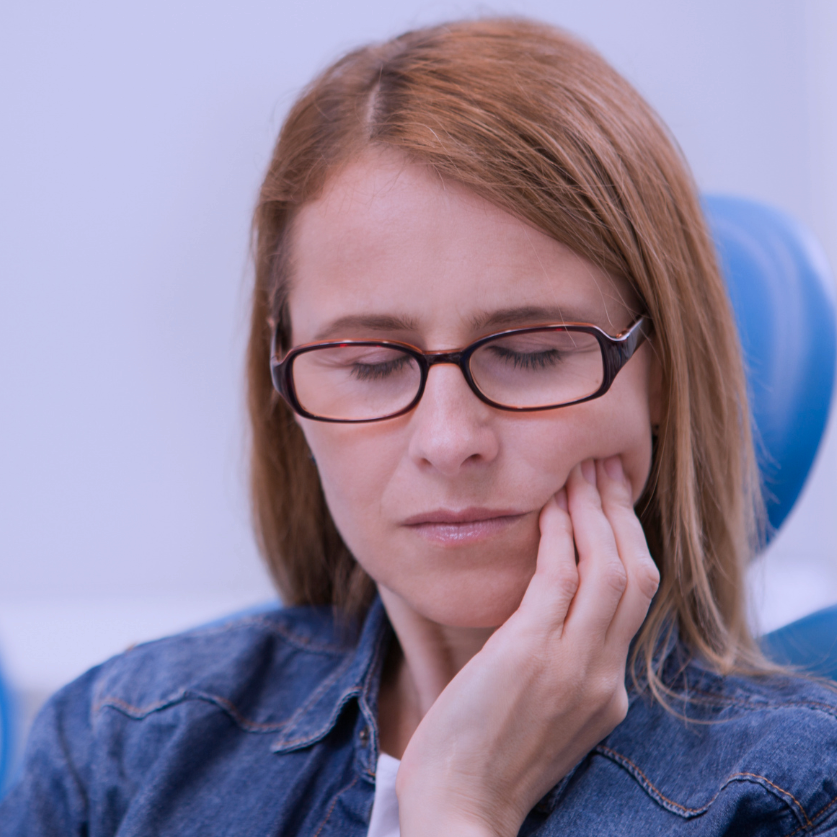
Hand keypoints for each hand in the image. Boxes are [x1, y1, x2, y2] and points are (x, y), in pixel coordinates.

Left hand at [396, 456, 659, 836]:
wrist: (458, 811)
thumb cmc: (485, 760)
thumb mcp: (542, 715)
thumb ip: (559, 667)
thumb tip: (548, 614)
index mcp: (607, 691)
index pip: (634, 601)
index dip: (627, 543)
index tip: (612, 503)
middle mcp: (603, 676)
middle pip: (635, 575)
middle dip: (623, 515)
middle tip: (606, 469)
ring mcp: (572, 667)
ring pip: (608, 569)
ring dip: (595, 511)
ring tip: (581, 469)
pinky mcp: (530, 656)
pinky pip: (558, 579)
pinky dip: (559, 536)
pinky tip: (550, 504)